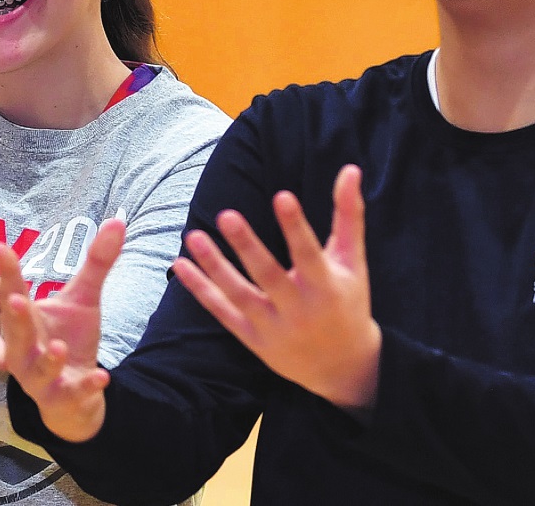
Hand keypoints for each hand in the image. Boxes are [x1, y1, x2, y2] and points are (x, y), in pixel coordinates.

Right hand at [0, 220, 123, 442]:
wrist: (72, 396)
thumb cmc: (69, 339)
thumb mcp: (82, 299)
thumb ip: (96, 262)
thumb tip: (119, 220)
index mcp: (24, 323)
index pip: (12, 294)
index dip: (7, 272)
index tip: (1, 246)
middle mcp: (24, 350)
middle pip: (17, 333)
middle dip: (14, 318)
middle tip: (14, 300)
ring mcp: (41, 377)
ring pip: (39, 369)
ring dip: (48, 359)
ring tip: (58, 346)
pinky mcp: (62, 398)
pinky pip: (74, 393)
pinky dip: (87, 385)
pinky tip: (103, 375)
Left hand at [172, 164, 380, 410]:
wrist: (343, 367)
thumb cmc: (348, 302)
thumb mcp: (353, 262)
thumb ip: (348, 215)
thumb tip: (350, 168)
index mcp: (326, 287)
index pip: (309, 254)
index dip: (296, 227)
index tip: (282, 195)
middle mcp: (298, 309)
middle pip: (268, 276)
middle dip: (247, 246)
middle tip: (226, 214)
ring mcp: (273, 327)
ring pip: (239, 295)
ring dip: (214, 266)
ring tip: (194, 236)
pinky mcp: (252, 339)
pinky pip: (222, 312)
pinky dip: (201, 290)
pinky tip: (181, 265)